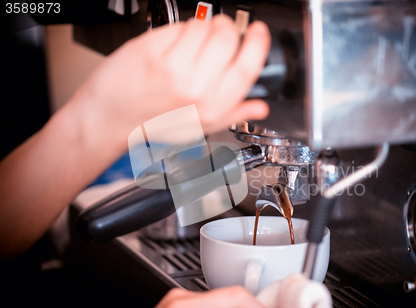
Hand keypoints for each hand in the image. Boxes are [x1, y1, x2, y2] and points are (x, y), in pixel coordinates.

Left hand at [69, 14, 270, 149]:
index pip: (248, 68)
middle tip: (218, 35)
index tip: (257, 32)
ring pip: (203, 26)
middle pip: (228, 38)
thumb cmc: (152, 124)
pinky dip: (178, 30)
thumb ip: (232, 114)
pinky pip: (178, 27)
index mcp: (212, 109)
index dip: (257, 43)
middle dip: (226, 29)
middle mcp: (194, 90)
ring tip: (189, 45)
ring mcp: (172, 68)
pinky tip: (171, 46)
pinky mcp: (151, 51)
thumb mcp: (199, 127)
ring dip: (201, 29)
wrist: (110, 119)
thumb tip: (260, 107)